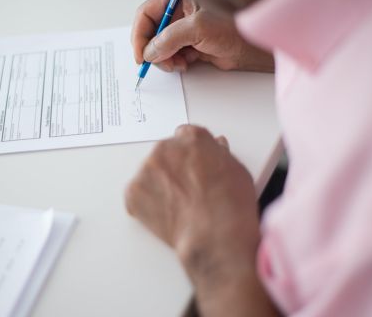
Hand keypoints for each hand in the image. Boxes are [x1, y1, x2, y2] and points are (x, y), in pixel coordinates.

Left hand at [126, 125, 276, 315]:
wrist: (215, 235)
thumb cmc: (231, 205)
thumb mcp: (237, 170)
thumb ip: (219, 154)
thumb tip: (214, 149)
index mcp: (192, 138)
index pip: (184, 136)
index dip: (190, 154)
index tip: (192, 167)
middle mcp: (166, 147)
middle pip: (165, 153)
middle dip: (172, 168)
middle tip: (186, 192)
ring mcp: (147, 169)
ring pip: (149, 174)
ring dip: (158, 185)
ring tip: (177, 207)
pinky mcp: (133, 192)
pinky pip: (136, 195)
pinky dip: (145, 205)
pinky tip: (165, 215)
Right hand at [132, 0, 273, 72]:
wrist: (256, 47)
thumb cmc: (236, 27)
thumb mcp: (198, 28)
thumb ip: (169, 39)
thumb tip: (150, 52)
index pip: (147, 12)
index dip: (140, 34)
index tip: (140, 54)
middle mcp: (180, 10)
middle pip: (151, 30)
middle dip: (152, 49)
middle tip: (157, 63)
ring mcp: (185, 27)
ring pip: (160, 45)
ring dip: (164, 58)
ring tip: (177, 64)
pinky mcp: (191, 43)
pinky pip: (172, 54)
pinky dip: (174, 62)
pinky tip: (185, 64)